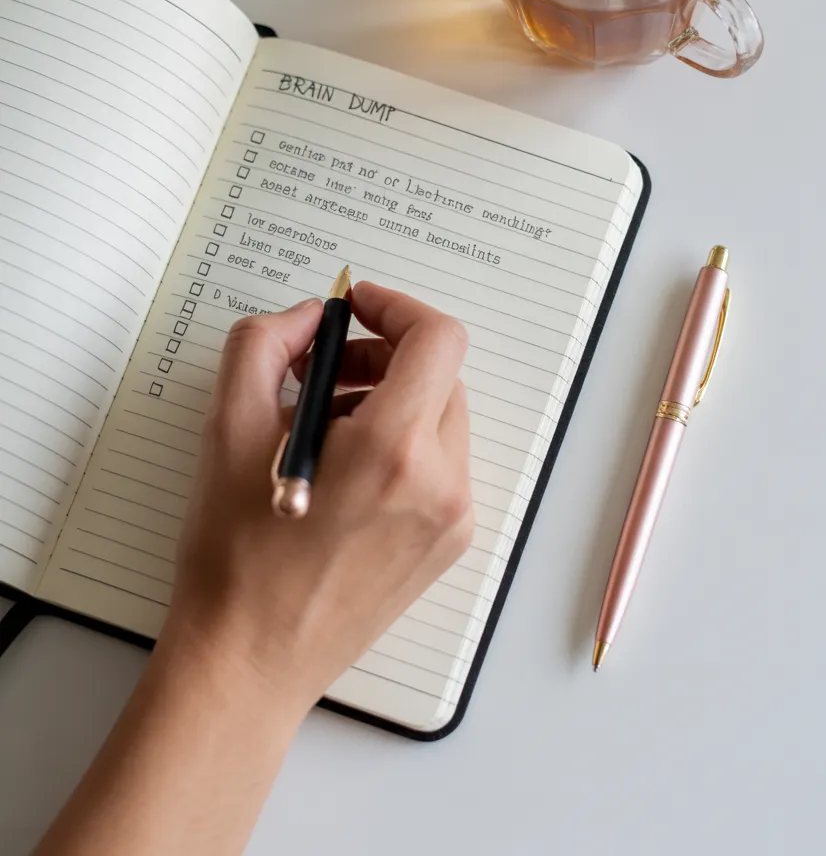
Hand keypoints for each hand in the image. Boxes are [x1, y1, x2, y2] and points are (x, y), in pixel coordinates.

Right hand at [163, 281, 471, 715]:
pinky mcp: (447, 546)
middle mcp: (440, 484)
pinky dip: (400, 446)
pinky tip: (342, 471)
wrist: (247, 664)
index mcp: (394, 451)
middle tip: (319, 374)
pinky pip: (439, 465)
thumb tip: (307, 317)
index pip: (437, 339)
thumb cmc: (234, 559)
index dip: (395, 308)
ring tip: (322, 429)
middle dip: (381, 358)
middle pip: (439, 377)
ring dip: (389, 402)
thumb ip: (264, 345)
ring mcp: (452, 520)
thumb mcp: (227, 429)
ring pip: (441, 419)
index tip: (355, 308)